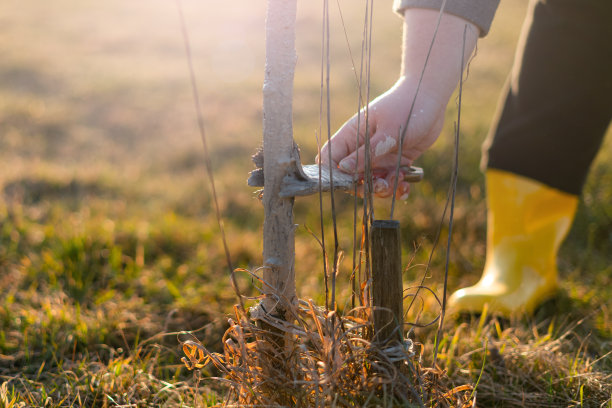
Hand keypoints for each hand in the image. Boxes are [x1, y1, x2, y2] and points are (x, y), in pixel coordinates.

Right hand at [319, 76, 445, 197]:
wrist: (430, 97)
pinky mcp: (393, 162)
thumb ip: (367, 153)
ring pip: (370, 183)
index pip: (329, 158)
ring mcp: (377, 156)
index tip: (348, 183)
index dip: (332, 175)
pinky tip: (406, 184)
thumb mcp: (388, 133)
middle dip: (363, 186)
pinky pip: (389, 182)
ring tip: (399, 178)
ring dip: (383, 188)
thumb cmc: (407, 108)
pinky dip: (396, 188)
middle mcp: (361, 148)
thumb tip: (343, 169)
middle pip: (350, 177)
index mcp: (352, 135)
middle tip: (381, 184)